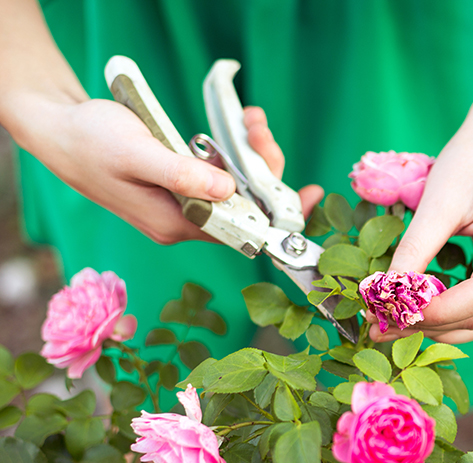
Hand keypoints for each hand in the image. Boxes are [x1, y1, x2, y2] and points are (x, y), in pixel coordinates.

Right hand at [13, 94, 322, 245]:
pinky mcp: (178, 186)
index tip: (308, 197)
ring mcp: (181, 205)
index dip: (276, 216)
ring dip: (249, 156)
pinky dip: (232, 154)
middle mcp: (182, 221)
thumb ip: (183, 175)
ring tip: (250, 119)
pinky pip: (218, 177)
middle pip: (242, 208)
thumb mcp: (138, 155)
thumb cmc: (93, 144)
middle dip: (262, 169)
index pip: (239, 230)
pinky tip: (236, 129)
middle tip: (259, 128)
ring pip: (233, 190)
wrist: (62, 134)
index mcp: (174, 224)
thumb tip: (230, 191)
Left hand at [369, 91, 472, 343]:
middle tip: (378, 327)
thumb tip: (385, 290)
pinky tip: (411, 313)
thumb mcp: (442, 202)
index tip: (392, 313)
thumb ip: (417, 248)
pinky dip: (443, 316)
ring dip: (432, 328)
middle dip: (426, 325)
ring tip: (388, 325)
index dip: (437, 311)